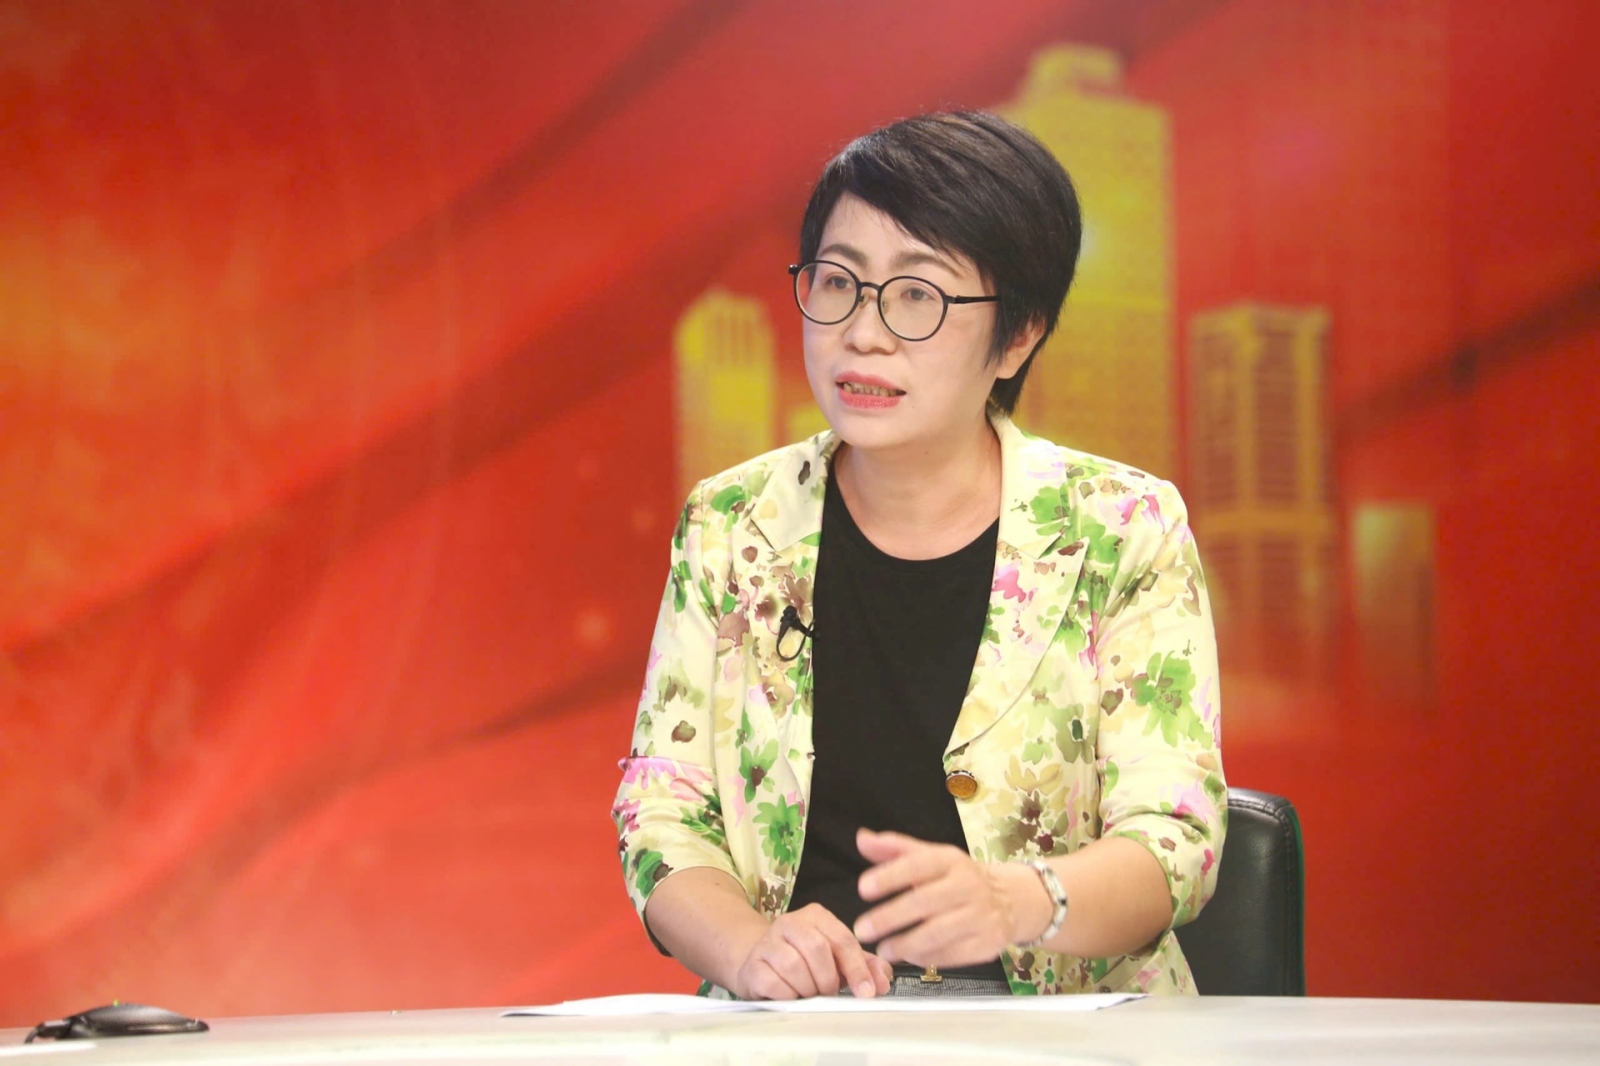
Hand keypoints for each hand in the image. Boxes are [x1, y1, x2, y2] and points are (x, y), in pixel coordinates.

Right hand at [732, 902, 892, 999]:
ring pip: (794, 966)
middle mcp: (790, 923)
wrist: (760, 961)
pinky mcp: (753, 965)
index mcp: (816, 916)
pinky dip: (788, 995)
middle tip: (830, 992)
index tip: (867, 991)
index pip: (843, 939)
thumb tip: (882, 981)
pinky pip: (774, 983)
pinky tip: (791, 994)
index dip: (858, 968)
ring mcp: (768, 942)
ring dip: (808, 988)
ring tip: (809, 992)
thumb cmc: (804, 959)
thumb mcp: (837, 958)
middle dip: (829, 978)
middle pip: (817, 949)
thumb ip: (864, 965)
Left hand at [852, 829, 1047, 967]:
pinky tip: (909, 957)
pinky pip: (952, 955)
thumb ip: (894, 849)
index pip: (917, 865)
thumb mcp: (930, 857)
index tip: (863, 889)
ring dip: (905, 943)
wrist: (1010, 899)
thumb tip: (862, 839)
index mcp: (950, 860)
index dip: (889, 876)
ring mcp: (980, 916)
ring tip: (882, 950)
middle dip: (889, 917)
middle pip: (924, 902)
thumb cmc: (958, 877)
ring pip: (937, 933)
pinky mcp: (987, 944)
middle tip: (862, 929)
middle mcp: (968, 885)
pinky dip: (926, 958)